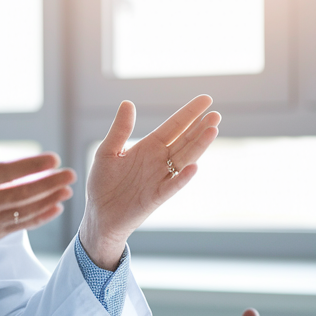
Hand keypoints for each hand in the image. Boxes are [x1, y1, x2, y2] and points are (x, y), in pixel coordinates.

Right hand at [0, 100, 74, 288]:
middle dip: (49, 184)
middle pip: (22, 194)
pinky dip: (40, 218)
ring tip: (68, 189)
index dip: (30, 166)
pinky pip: (21, 226)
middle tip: (71, 173)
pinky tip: (56, 208)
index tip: (53, 158)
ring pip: (25, 212)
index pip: (5, 174)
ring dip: (49, 200)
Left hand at [79, 96, 220, 268]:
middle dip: (199, 127)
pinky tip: (194, 167)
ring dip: (198, 146)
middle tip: (216, 115)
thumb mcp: (107, 152)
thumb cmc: (102, 184)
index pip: (173, 126)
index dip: (189, 113)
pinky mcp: (156, 197)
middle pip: (184, 140)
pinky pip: (172, 186)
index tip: (206, 100)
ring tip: (212, 131)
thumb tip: (128, 103)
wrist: (99, 215)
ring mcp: (160, 178)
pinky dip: (183, 178)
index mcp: (148, 147)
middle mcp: (159, 160)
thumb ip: (119, 130)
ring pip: (184, 159)